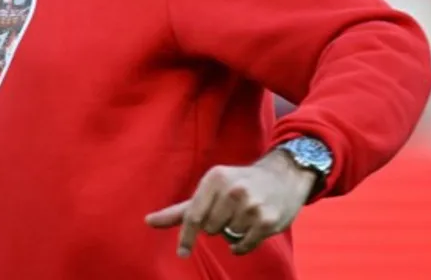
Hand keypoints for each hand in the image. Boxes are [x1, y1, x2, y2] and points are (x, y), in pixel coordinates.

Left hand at [144, 151, 315, 256]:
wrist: (283, 177)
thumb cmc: (238, 184)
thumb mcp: (210, 189)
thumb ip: (180, 210)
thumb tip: (147, 221)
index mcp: (215, 178)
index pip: (194, 215)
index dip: (187, 236)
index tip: (181, 253)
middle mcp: (233, 190)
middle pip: (210, 229)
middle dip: (216, 225)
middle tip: (229, 211)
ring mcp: (251, 205)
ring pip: (228, 236)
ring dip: (233, 231)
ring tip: (244, 214)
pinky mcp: (267, 221)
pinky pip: (244, 245)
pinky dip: (242, 245)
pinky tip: (249, 231)